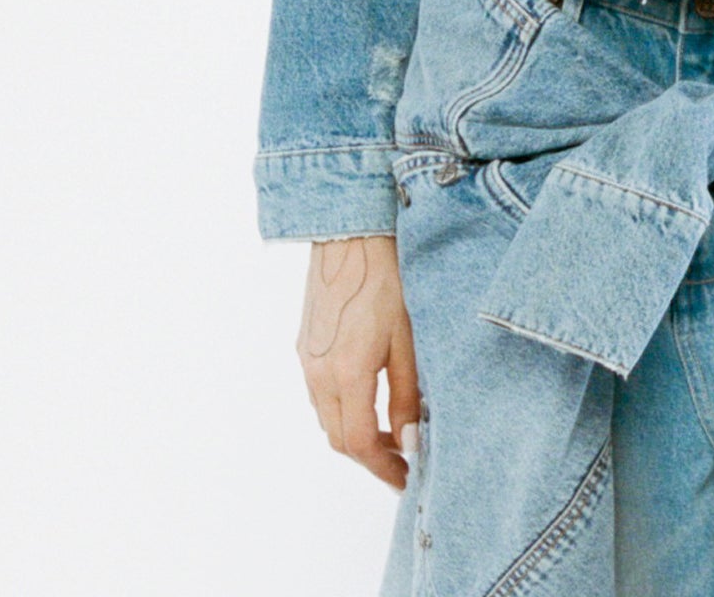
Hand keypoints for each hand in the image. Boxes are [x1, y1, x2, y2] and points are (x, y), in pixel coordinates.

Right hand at [296, 234, 419, 490]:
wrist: (350, 234)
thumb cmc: (387, 279)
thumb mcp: (407, 339)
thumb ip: (407, 395)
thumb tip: (409, 442)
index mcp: (346, 373)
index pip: (358, 443)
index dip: (382, 468)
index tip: (405, 479)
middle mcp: (318, 372)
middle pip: (338, 437)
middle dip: (369, 456)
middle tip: (402, 460)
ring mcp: (306, 359)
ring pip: (326, 417)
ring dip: (353, 434)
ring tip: (388, 433)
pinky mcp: (304, 345)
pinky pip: (318, 393)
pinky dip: (340, 409)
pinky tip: (366, 399)